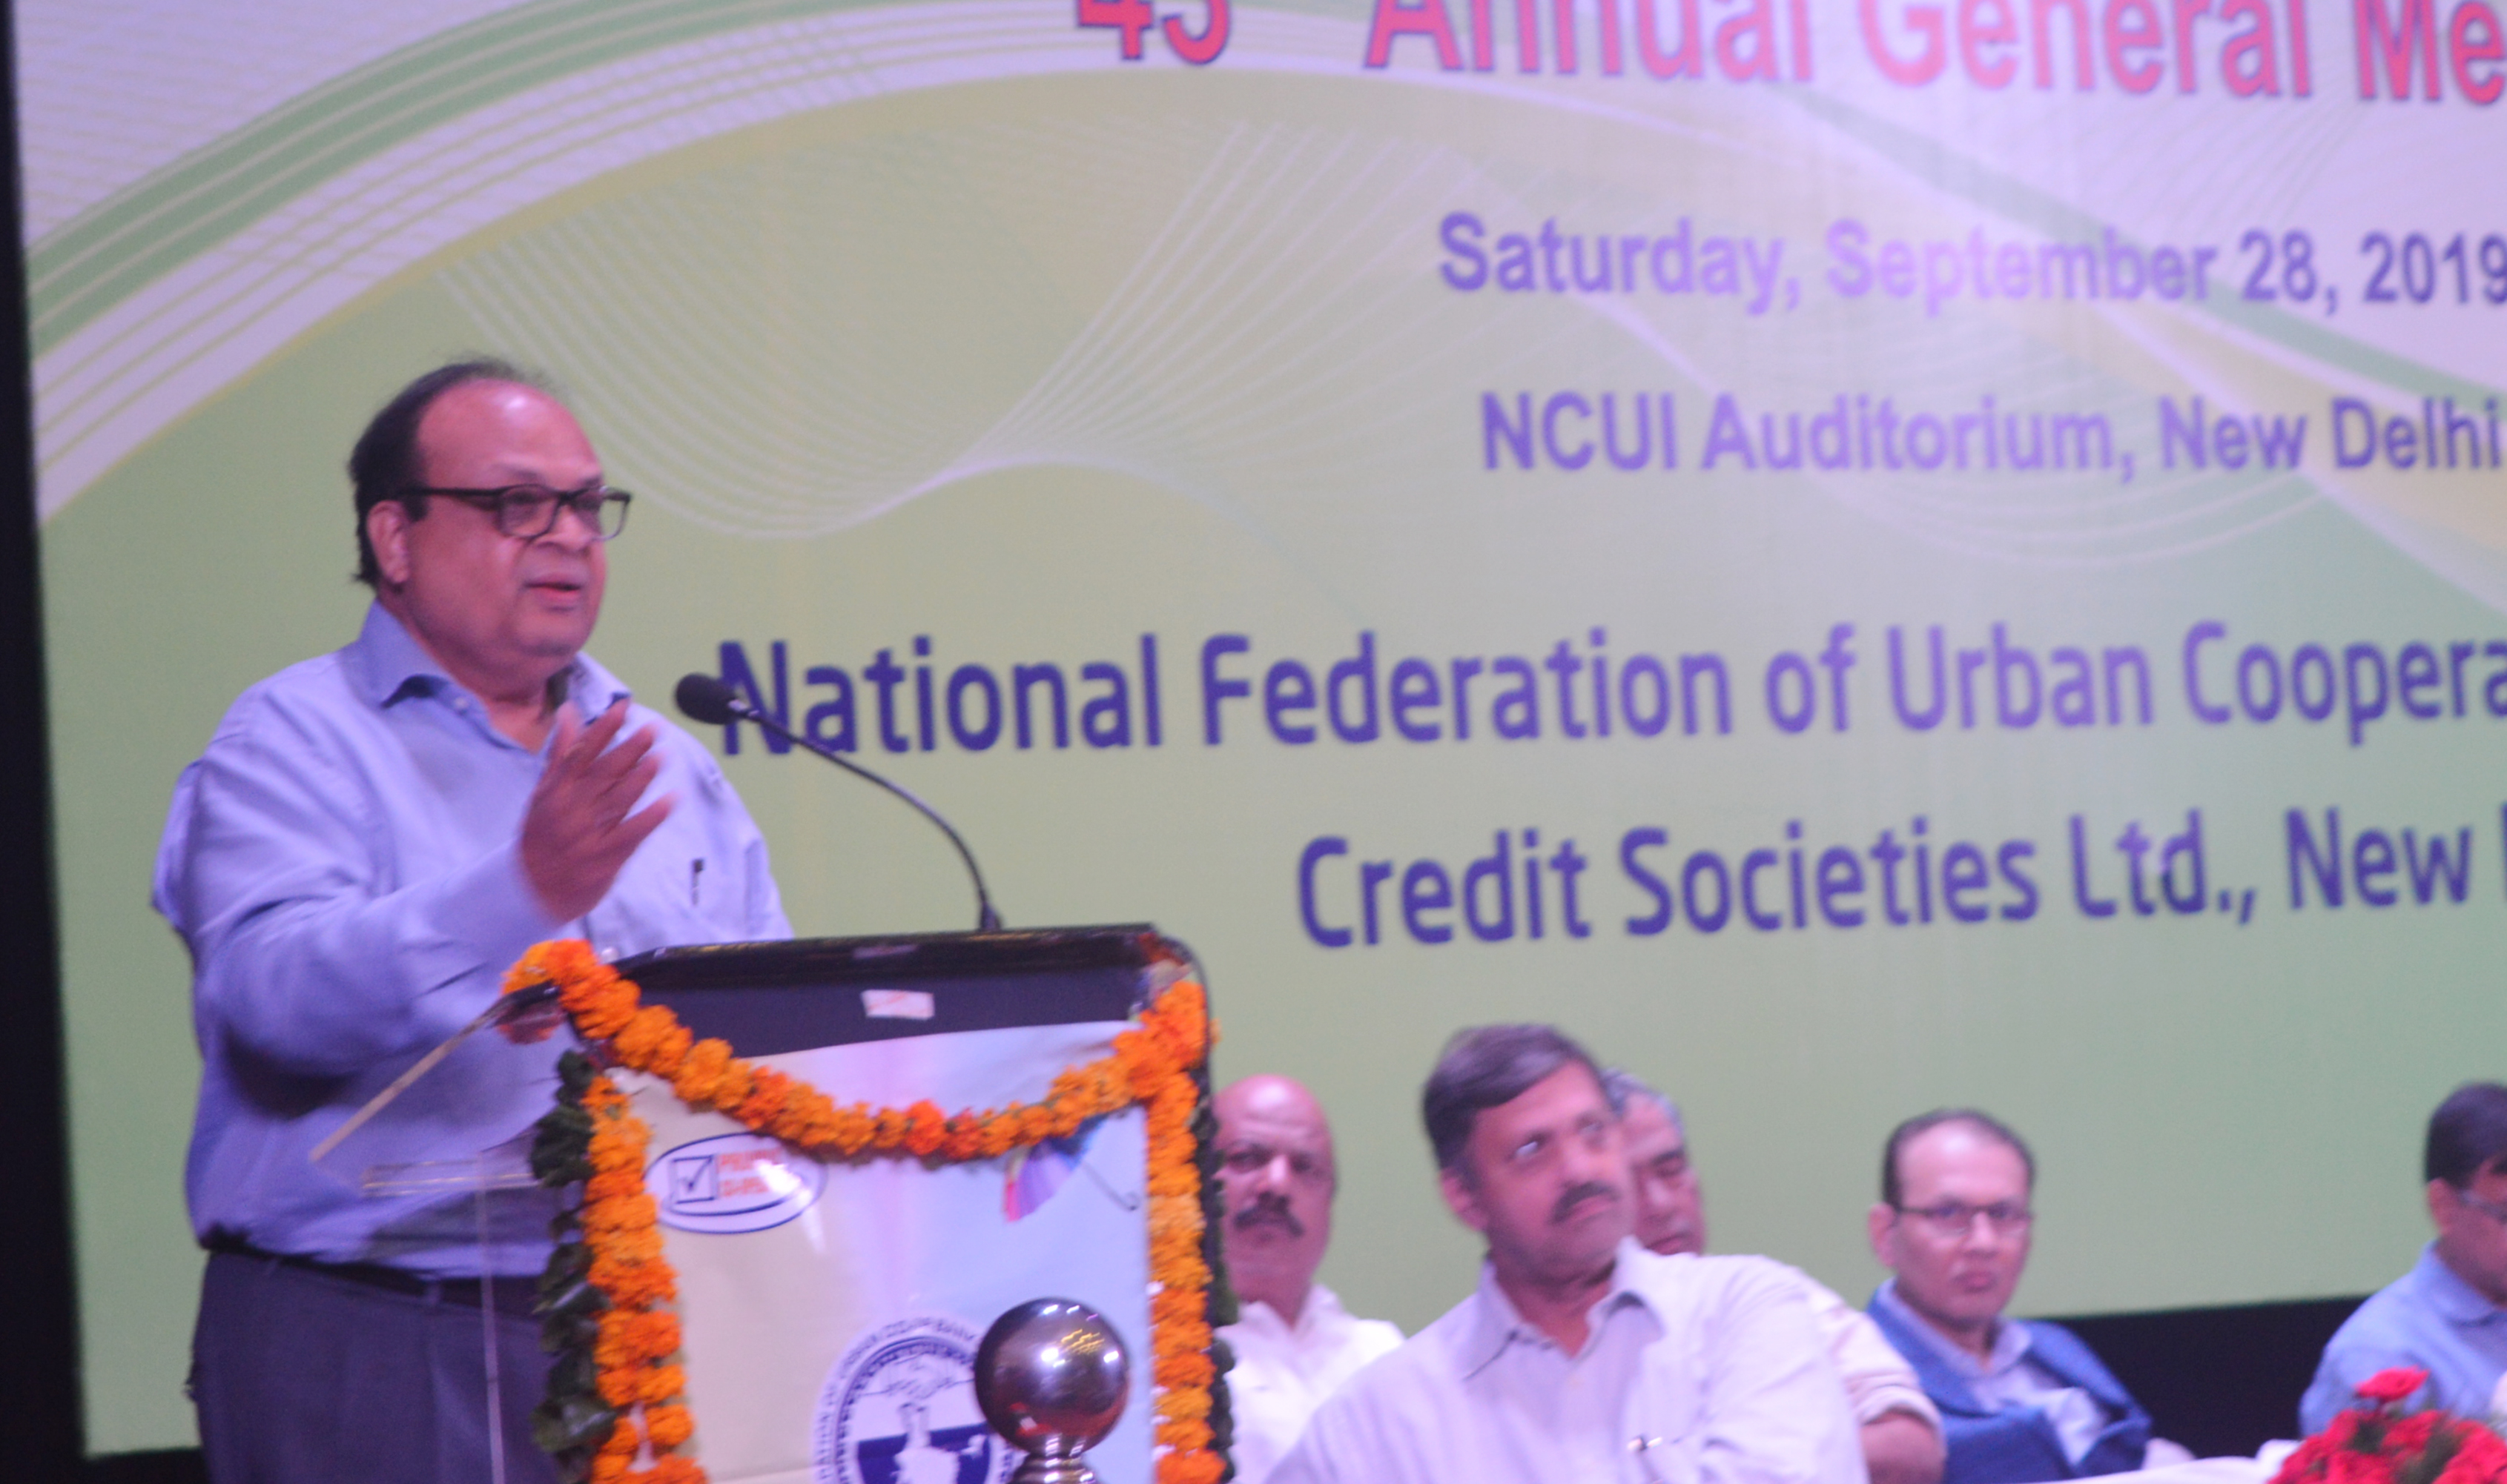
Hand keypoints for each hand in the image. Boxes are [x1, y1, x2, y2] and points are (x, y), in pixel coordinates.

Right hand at [520, 701, 674, 922]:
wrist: (530, 890)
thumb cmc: (541, 835)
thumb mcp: (544, 792)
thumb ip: (561, 753)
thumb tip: (569, 711)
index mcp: (556, 790)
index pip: (581, 753)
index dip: (604, 728)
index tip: (624, 706)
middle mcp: (571, 809)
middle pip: (604, 774)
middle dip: (630, 749)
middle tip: (654, 728)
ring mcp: (588, 834)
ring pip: (617, 800)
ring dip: (641, 777)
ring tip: (662, 756)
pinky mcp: (605, 858)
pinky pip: (631, 833)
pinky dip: (651, 817)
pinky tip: (670, 800)